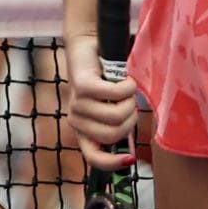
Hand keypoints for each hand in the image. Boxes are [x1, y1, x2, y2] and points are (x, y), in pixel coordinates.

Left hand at [60, 34, 139, 169]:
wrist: (89, 45)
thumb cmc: (105, 80)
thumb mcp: (112, 107)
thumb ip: (117, 126)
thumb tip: (130, 155)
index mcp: (83, 130)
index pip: (93, 158)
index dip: (112, 163)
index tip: (131, 159)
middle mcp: (77, 120)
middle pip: (114, 135)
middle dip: (131, 120)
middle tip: (130, 103)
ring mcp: (77, 103)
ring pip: (117, 115)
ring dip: (130, 101)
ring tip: (126, 89)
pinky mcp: (82, 85)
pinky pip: (115, 94)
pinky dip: (128, 86)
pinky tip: (126, 79)